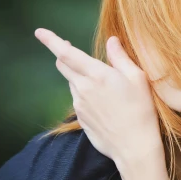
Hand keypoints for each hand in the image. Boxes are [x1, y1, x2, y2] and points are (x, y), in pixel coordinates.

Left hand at [34, 28, 164, 176]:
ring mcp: (79, 105)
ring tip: (101, 81)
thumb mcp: (138, 79)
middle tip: (71, 48)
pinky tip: (103, 101)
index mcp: (97, 75)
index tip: (39, 32)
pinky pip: (78, 98)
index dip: (51, 41)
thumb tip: (111, 40)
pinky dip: (85, 92)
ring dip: (78, 75)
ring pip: (72, 82)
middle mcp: (82, 88)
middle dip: (64, 54)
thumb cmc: (141, 110)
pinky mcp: (80, 118)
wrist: (134, 147)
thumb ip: (121, 57)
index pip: (66, 53)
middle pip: (63, 65)